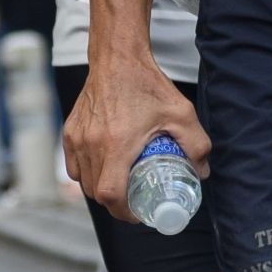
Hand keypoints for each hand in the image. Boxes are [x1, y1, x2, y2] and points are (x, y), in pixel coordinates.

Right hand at [64, 53, 211, 220]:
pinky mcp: (70, 131)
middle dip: (116, 203)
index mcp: (117, 144)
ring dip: (101, 189)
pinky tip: (102, 169)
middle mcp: (92, 144)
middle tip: (134, 200)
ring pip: (84, 181)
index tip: (139, 213)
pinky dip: (86, 174)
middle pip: (97, 193)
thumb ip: (197, 144)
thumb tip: (201, 172)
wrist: (117, 59)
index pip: (111, 194)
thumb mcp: (181, 113)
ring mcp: (77, 138)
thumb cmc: (148, 85)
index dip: (125, 212)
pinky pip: (73, 165)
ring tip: (121, 185)